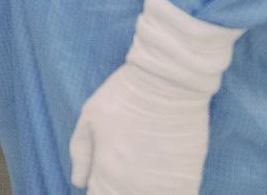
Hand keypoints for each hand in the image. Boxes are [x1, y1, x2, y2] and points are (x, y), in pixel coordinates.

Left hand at [68, 0, 240, 194]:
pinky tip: (159, 180)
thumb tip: (77, 183)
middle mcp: (135, 186)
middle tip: (120, 170)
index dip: (96, 190)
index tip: (100, 180)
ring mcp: (164, 186)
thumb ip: (81, 153)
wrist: (168, 83)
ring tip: (139, 170)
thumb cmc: (124, 95)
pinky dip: (166, 192)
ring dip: (141, 192)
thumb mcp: (90, 117)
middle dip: (116, 191)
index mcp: (108, 171)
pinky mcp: (189, 180)